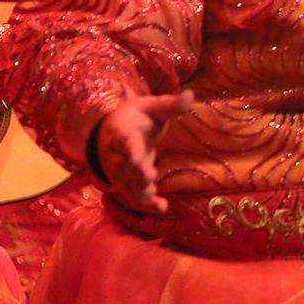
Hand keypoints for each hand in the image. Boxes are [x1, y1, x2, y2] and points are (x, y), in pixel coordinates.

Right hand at [92, 90, 193, 212]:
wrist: (111, 131)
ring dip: (140, 191)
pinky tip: (163, 208)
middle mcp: (116, 153)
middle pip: (124, 166)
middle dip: (136, 172)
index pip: (124, 140)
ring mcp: (120, 171)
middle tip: (148, 176)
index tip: (135, 156)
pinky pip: (135, 195)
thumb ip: (170, 104)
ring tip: (153, 197)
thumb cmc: (136, 116)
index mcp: (121, 130)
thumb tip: (191, 94)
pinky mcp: (128, 182)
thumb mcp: (152, 106)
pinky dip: (148, 203)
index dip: (129, 149)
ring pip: (128, 184)